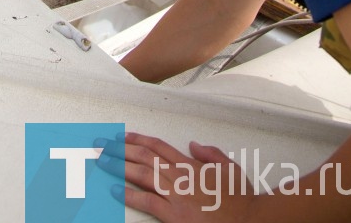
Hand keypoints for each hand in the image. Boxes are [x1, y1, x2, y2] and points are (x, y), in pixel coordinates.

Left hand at [97, 131, 253, 221]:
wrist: (250, 221)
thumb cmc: (240, 199)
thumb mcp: (229, 168)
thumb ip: (211, 154)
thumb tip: (194, 145)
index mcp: (190, 164)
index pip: (158, 146)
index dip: (138, 140)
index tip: (122, 136)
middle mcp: (180, 175)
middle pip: (144, 156)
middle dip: (120, 149)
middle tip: (101, 145)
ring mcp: (176, 194)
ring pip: (141, 174)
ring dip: (118, 166)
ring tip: (101, 161)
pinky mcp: (175, 214)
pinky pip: (147, 201)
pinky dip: (129, 195)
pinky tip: (114, 190)